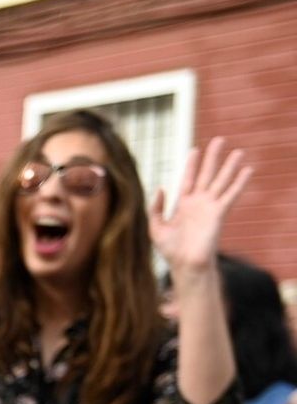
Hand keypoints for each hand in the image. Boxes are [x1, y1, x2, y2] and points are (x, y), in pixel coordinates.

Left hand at [150, 137, 251, 272]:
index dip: (192, 165)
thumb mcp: (156, 227)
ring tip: (239, 151)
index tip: (195, 149)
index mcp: (183, 205)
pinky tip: (247, 171)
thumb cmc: (171, 250)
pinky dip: (239, 182)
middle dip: (213, 158)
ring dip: (230, 166)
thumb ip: (155, 208)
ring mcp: (210, 207)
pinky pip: (231, 194)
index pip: (188, 179)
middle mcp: (198, 203)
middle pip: (207, 175)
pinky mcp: (219, 213)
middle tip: (219, 139)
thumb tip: (161, 187)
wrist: (185, 264)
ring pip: (221, 181)